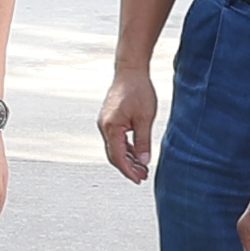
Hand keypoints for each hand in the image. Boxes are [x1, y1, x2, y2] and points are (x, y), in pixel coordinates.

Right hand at [96, 64, 158, 184]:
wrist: (130, 70)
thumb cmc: (137, 90)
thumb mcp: (145, 119)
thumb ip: (143, 142)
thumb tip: (143, 161)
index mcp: (111, 128)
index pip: (117, 157)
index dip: (128, 171)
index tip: (138, 179)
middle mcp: (104, 126)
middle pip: (114, 155)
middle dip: (128, 167)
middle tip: (142, 176)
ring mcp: (106, 122)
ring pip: (115, 147)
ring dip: (127, 158)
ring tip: (142, 167)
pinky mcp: (110, 119)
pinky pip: (116, 139)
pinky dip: (126, 148)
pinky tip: (136, 153)